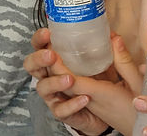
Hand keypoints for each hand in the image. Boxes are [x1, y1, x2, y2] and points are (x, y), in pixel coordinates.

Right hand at [26, 30, 142, 134]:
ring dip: (54, 82)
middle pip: (32, 66)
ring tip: (70, 79)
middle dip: (38, 59)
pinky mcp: (63, 112)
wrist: (108, 114)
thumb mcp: (110, 67)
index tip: (48, 33)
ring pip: (42, 87)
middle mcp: (51, 76)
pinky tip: (84, 99)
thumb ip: (113, 54)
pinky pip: (61, 110)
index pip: (41, 46)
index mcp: (58, 60)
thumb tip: (115, 37)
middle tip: (51, 55)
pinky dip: (71, 104)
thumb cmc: (102, 84)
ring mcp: (54, 95)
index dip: (39, 39)